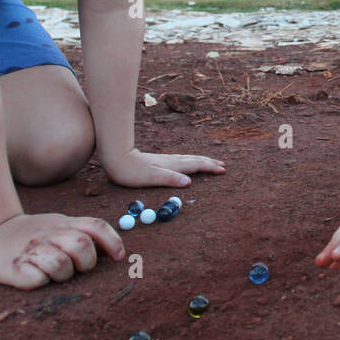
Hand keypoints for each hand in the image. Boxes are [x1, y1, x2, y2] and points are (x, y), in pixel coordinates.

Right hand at [0, 212, 124, 288]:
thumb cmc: (32, 234)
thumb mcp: (59, 225)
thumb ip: (85, 233)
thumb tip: (115, 250)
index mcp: (63, 223)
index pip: (95, 226)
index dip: (112, 241)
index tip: (118, 257)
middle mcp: (49, 234)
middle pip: (81, 246)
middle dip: (86, 262)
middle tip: (77, 269)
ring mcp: (32, 250)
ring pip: (61, 265)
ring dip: (63, 275)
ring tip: (52, 273)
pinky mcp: (15, 268)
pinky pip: (38, 280)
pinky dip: (40, 282)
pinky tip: (34, 276)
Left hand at [101, 147, 225, 187]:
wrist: (117, 158)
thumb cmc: (132, 172)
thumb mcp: (151, 178)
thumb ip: (170, 179)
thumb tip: (189, 182)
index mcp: (172, 165)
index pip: (196, 165)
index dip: (210, 167)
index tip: (223, 170)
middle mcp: (171, 161)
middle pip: (195, 160)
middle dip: (210, 162)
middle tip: (223, 165)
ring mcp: (166, 160)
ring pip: (189, 159)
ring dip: (202, 160)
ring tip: (210, 162)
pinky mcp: (160, 161)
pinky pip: (182, 160)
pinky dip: (191, 161)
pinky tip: (187, 162)